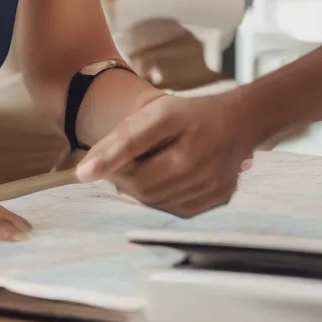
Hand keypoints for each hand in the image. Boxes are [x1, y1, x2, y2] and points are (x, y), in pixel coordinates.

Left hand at [75, 92, 253, 216]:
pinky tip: (163, 176)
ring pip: (158, 202)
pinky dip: (162, 195)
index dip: (108, 170)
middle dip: (124, 178)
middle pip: (145, 191)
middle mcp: (201, 177)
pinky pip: (176, 208)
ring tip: (142, 164)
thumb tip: (85, 172)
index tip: (83, 171)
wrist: (239, 121)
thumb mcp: (157, 113)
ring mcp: (211, 192)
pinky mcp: (217, 201)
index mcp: (187, 152)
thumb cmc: (193, 113)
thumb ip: (122, 140)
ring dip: (141, 187)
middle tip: (116, 162)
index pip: (135, 173)